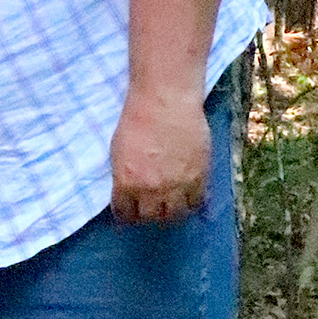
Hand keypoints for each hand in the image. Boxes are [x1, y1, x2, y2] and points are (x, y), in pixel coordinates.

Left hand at [110, 86, 210, 224]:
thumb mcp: (118, 151)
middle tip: (150, 211)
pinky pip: (197, 202)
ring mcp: (177, 185)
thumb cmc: (137, 118)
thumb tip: (128, 189)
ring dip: (171, 214)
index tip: (128, 214)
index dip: (126, 215)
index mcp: (126, 183)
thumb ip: (124, 175)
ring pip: (176, 215)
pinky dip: (193, 204)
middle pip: (151, 218)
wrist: (166, 100)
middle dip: (148, 216)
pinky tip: (189, 200)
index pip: (125, 213)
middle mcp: (151, 189)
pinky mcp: (199, 177)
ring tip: (171, 208)